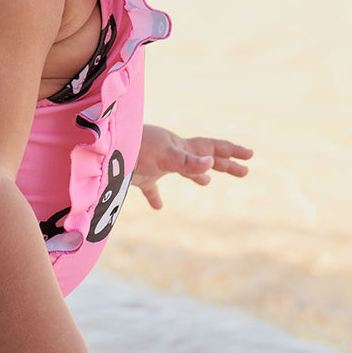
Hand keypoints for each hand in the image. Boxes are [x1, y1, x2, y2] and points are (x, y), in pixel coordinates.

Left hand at [131, 124, 252, 209]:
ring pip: (180, 169)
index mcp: (179, 145)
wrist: (100, 150)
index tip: (251, 156)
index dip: (231, 151)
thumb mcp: (161, 156)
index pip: (211, 147)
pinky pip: (151, 187)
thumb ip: (185, 162)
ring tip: (207, 183)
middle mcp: (170, 151)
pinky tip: (158, 207)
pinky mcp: (139, 175)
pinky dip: (156, 196)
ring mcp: (155, 162)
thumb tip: (211, 163)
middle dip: (224, 165)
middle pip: (202, 158)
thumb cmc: (131, 148)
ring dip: (195, 175)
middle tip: (245, 172)